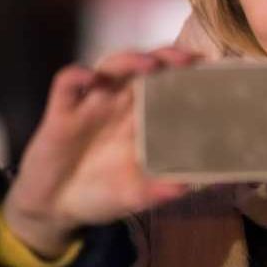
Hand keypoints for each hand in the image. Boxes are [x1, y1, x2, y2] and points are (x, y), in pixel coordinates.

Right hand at [2, 47, 199, 257]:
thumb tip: (185, 186)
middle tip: (189, 60)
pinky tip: (89, 78)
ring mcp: (90, 105)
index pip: (167, 88)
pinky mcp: (61, 112)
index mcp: (140, 121)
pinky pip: (66, 84)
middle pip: (144, 68)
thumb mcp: (134, 196)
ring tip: (151, 64)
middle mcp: (118, 105)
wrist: (54, 208)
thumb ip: (158, 190)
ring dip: (130, 60)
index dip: (188, 77)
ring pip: (110, 66)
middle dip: (167, 58)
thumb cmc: (100, 194)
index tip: (213, 72)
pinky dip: (77, 76)